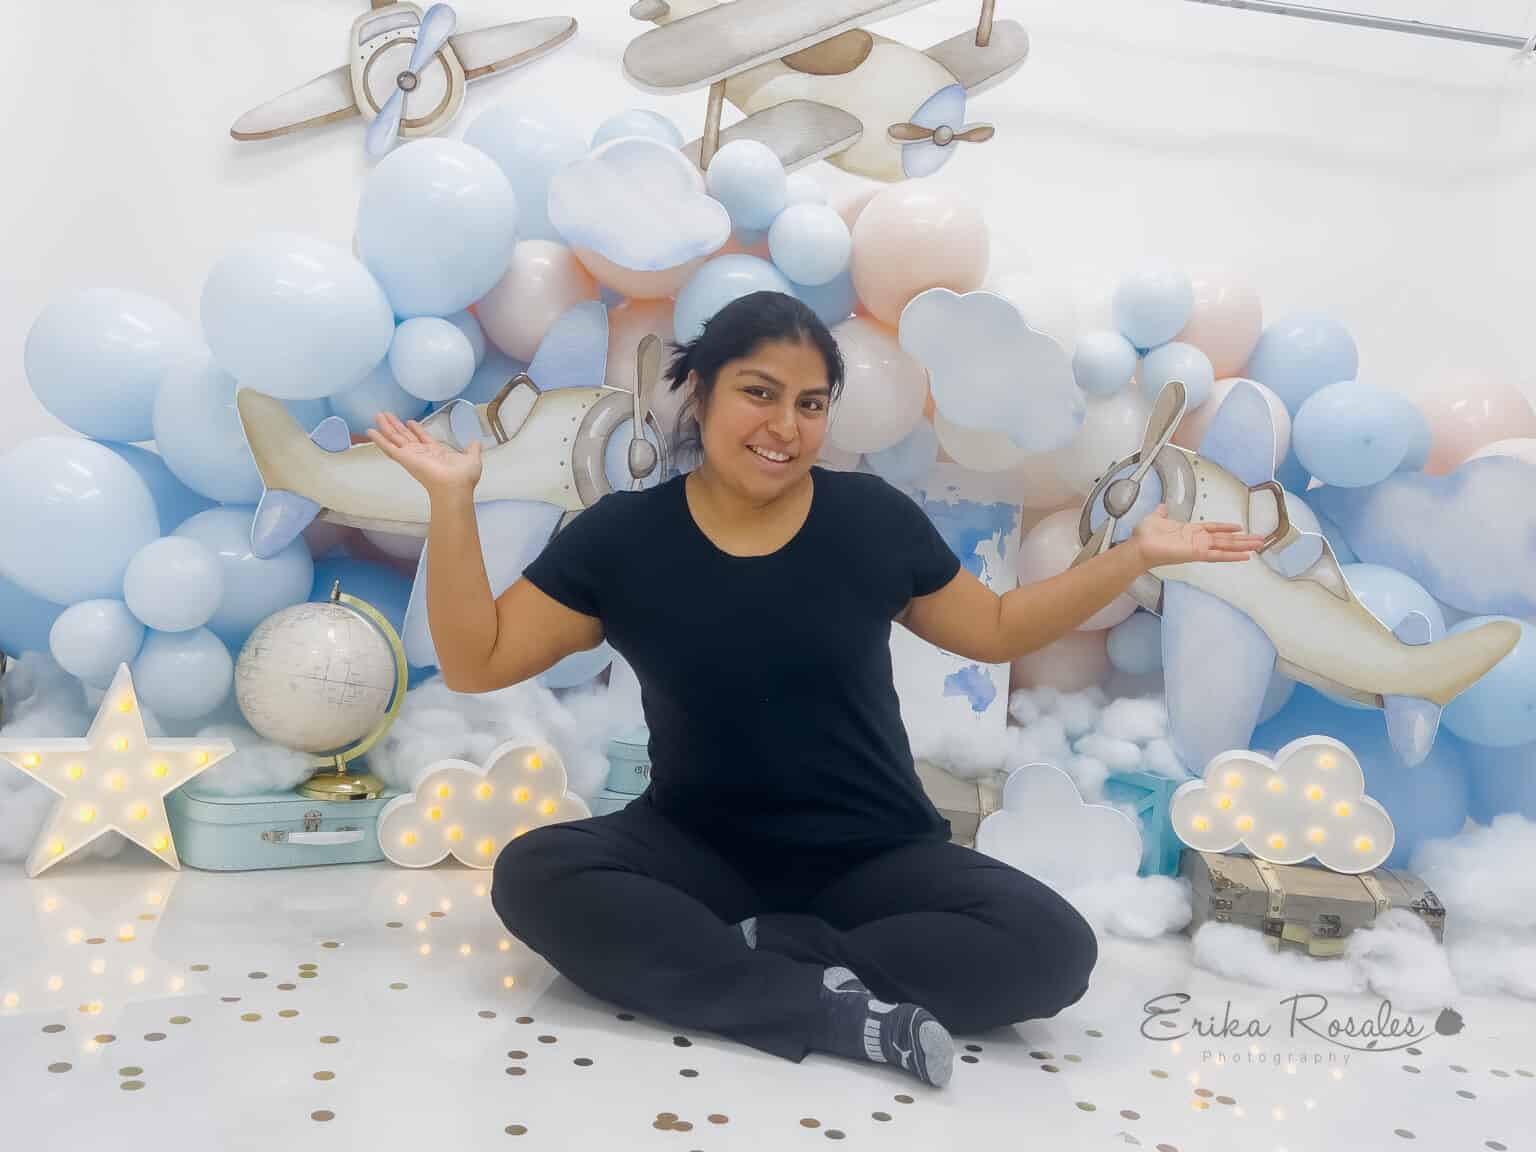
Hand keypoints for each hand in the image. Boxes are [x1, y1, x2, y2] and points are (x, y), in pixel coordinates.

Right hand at [366, 411, 481, 496]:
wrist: (455, 486)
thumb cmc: (463, 476)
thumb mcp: (471, 458)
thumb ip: (472, 449)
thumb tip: (476, 443)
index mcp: (435, 453)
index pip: (422, 438)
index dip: (416, 429)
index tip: (409, 421)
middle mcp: (421, 453)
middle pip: (405, 436)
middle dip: (396, 425)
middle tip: (386, 414)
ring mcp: (411, 456)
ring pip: (394, 438)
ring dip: (385, 426)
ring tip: (377, 415)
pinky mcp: (404, 458)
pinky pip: (388, 447)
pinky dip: (378, 439)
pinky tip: (370, 431)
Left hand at [1131, 504, 1266, 568]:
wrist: (1138, 547)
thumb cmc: (1145, 536)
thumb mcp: (1155, 518)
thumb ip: (1161, 513)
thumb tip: (1162, 507)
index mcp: (1190, 531)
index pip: (1213, 528)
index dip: (1226, 527)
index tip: (1239, 528)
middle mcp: (1197, 540)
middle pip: (1225, 539)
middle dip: (1243, 539)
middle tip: (1260, 539)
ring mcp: (1199, 547)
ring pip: (1226, 546)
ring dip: (1243, 546)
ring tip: (1260, 545)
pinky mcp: (1197, 554)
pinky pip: (1218, 555)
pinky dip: (1232, 555)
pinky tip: (1245, 556)